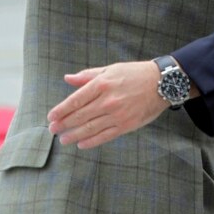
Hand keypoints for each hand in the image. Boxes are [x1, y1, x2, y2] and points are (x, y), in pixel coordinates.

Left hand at [47, 61, 167, 148]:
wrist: (162, 83)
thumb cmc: (134, 74)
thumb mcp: (110, 69)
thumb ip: (87, 76)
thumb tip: (67, 79)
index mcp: (102, 84)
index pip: (76, 100)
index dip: (61, 110)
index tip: (51, 116)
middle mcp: (108, 100)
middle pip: (80, 116)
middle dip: (64, 124)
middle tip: (52, 130)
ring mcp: (117, 114)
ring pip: (91, 128)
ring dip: (74, 135)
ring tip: (63, 140)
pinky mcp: (127, 125)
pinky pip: (105, 136)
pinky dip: (92, 142)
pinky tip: (81, 144)